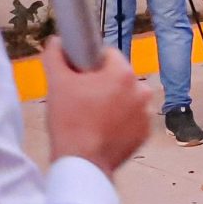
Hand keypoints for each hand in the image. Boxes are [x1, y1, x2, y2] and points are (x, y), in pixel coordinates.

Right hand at [41, 43, 153, 175]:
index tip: (79, 77)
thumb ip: (56, 56)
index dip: (90, 64)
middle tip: (82, 99)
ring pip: (126, 98)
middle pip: (118, 77)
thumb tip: (56, 41)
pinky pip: (132, 119)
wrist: (82, 162)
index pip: (108, 55)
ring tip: (91, 117)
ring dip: (113, 103)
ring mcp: (146, 113)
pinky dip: (120, 121)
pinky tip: (102, 130)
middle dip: (103, 84)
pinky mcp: (145, 132)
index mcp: (123, 73)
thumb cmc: (69, 121)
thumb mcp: (57, 83)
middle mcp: (141, 90)